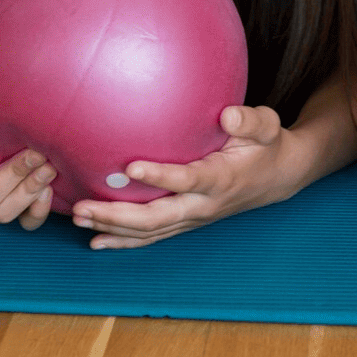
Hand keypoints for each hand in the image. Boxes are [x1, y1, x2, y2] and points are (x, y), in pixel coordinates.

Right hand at [0, 58, 54, 228]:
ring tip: (49, 166)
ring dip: (26, 192)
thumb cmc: (0, 97)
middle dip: (10, 176)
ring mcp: (2, 194)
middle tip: (35, 152)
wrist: (33, 111)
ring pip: (2, 213)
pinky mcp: (26, 202)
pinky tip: (52, 188)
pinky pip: (26, 222)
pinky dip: (37, 212)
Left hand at [71, 104, 295, 249]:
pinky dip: (124, 241)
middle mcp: (203, 205)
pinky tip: (97, 241)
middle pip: (157, 217)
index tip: (131, 167)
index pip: (186, 180)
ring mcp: (194, 218)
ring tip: (79, 219)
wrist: (277, 177)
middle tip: (83, 207)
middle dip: (117, 215)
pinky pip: (153, 236)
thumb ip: (249, 120)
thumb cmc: (266, 144)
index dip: (160, 176)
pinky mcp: (187, 221)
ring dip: (113, 229)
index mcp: (220, 178)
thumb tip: (228, 114)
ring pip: (150, 231)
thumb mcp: (267, 126)